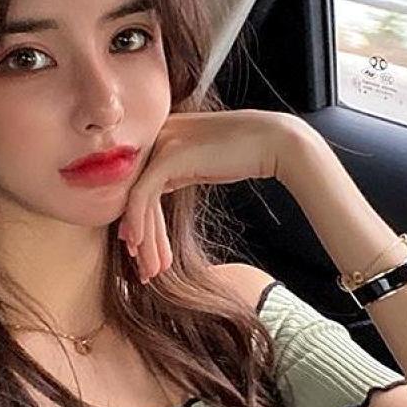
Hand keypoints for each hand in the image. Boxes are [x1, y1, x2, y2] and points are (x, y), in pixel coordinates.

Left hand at [117, 108, 301, 283]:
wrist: (273, 141)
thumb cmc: (243, 155)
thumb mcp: (199, 165)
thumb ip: (173, 175)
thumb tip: (153, 197)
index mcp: (159, 136)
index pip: (138, 186)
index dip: (138, 224)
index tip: (142, 253)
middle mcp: (154, 136)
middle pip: (134, 195)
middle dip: (139, 238)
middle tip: (144, 271)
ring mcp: (160, 144)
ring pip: (136, 199)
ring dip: (143, 239)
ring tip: (149, 270)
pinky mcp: (168, 156)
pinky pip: (143, 195)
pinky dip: (139, 223)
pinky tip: (140, 246)